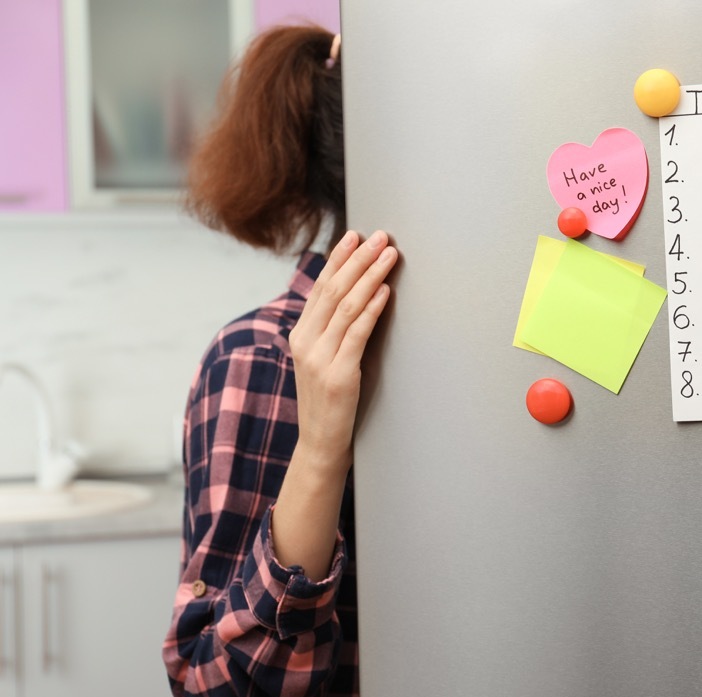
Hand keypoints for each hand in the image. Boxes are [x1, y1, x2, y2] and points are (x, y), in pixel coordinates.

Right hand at [288, 230, 397, 474]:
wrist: (320, 443)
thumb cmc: (329, 400)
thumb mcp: (323, 359)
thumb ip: (331, 331)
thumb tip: (355, 297)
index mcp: (300, 334)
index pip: (320, 287)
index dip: (339, 259)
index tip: (355, 236)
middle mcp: (305, 342)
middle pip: (333, 289)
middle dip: (358, 259)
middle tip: (379, 235)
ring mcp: (319, 358)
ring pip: (346, 306)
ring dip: (370, 276)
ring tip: (389, 254)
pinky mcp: (339, 375)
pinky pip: (357, 334)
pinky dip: (372, 309)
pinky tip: (385, 292)